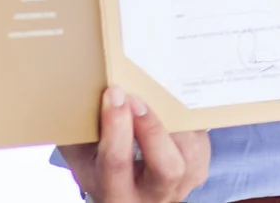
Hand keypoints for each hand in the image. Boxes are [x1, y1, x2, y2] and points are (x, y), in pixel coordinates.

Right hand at [58, 87, 210, 202]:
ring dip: (170, 119)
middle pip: (166, 169)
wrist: (131, 191)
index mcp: (115, 196)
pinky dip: (183, 119)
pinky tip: (168, 103)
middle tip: (135, 97)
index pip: (117, 163)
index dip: (116, 126)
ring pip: (189, 151)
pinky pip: (199, 140)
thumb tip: (80, 87)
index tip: (113, 93)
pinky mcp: (199, 169)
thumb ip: (82, 131)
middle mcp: (152, 198)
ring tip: (152, 94)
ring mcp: (182, 186)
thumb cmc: (101, 166)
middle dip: (152, 128)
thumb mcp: (83, 156)